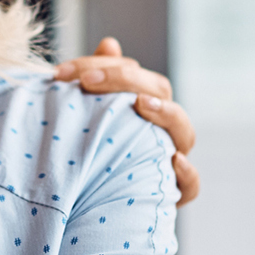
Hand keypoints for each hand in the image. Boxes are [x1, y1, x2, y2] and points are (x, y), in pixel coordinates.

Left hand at [53, 37, 199, 205]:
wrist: (83, 210)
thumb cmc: (87, 155)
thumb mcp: (86, 117)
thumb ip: (97, 79)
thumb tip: (110, 44)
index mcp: (142, 105)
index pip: (134, 74)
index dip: (103, 66)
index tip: (63, 72)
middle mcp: (160, 129)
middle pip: (160, 92)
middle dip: (125, 79)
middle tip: (88, 81)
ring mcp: (168, 159)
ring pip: (184, 133)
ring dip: (165, 114)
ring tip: (140, 104)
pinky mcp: (170, 194)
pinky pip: (191, 186)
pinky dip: (187, 173)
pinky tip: (173, 160)